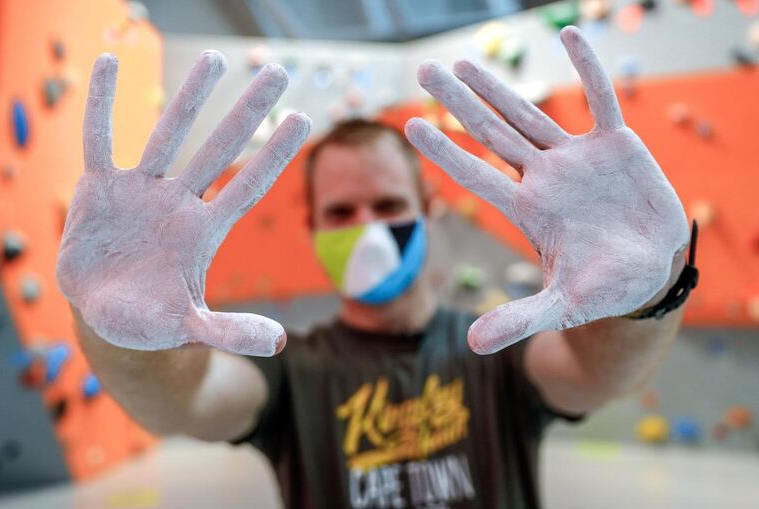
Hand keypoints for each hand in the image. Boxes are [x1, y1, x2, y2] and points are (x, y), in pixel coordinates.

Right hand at [57, 52, 309, 355]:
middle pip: (218, 148)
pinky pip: (98, 139)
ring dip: (189, 96)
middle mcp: (178, 202)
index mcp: (204, 232)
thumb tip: (279, 343)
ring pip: (168, 134)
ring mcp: (140, 190)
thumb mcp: (190, 329)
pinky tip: (107, 63)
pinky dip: (100, 105)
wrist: (106, 316)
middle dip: (246, 110)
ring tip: (214, 57)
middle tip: (277, 70)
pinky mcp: (99, 188)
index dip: (273, 154)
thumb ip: (230, 330)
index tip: (301, 119)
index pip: (247, 186)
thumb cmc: (153, 322)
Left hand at [406, 26, 688, 353]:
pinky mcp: (616, 145)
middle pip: (490, 133)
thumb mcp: (561, 306)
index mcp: (528, 210)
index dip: (443, 152)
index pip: (475, 175)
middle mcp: (544, 177)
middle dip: (456, 103)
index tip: (408, 127)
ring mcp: (577, 159)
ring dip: (498, 87)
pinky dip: (588, 69)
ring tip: (462, 61)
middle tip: (423, 72)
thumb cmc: (602, 289)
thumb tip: (475, 346)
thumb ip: (520, 318)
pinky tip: (566, 36)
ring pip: (530, 114)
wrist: (650, 272)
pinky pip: (601, 99)